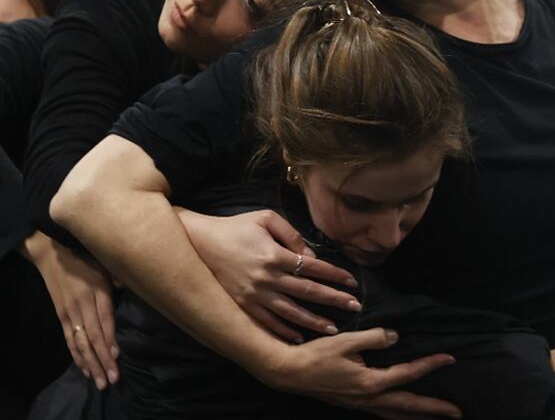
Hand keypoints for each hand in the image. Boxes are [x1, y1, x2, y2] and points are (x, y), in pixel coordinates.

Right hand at [25, 232, 119, 389]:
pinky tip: (84, 369)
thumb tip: (136, 289)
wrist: (50, 255)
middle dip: (102, 360)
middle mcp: (82, 304)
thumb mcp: (103, 264)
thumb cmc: (84, 259)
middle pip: (93, 336)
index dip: (110, 339)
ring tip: (100, 382)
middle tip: (112, 379)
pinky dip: (77, 356)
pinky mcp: (60, 317)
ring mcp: (69, 312)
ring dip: (90, 364)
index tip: (117, 356)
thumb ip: (117, 279)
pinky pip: (69, 340)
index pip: (104, 319)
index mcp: (95, 290)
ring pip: (80, 343)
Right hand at [179, 209, 359, 341]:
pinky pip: (268, 322)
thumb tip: (311, 256)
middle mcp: (267, 278)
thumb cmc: (235, 227)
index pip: (314, 268)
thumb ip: (291, 235)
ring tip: (334, 329)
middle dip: (334, 300)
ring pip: (291, 313)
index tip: (352, 282)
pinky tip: (300, 336)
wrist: (200, 242)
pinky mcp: (243, 305)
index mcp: (275, 255)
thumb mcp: (265, 219)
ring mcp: (255, 294)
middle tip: (355, 306)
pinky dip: (285, 331)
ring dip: (314, 321)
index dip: (335, 275)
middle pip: (308, 292)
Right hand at [261, 328, 460, 418]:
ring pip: (396, 415)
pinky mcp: (353, 403)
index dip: (429, 365)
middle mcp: (368, 398)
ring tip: (437, 417)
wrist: (289, 373)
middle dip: (434, 409)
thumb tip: (395, 336)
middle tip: (457, 412)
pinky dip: (399, 414)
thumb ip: (372, 338)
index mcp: (369, 382)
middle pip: (408, 406)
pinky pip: (384, 413)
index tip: (449, 358)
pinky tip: (402, 412)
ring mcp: (361, 404)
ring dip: (418, 416)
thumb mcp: (345, 340)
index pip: (407, 374)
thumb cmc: (315, 355)